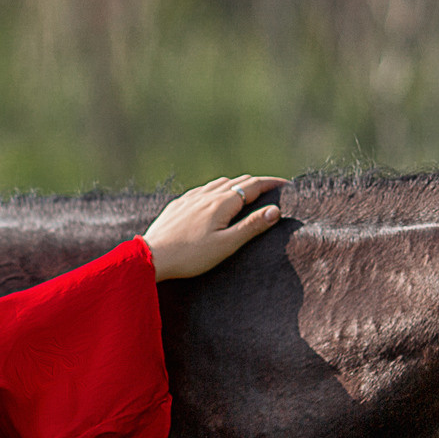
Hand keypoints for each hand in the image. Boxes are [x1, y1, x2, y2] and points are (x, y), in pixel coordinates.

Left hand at [144, 176, 282, 280]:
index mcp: (221, 203)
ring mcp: (190, 198)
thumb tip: (275, 210)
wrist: (151, 256)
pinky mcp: (178, 204)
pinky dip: (217, 189)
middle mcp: (206, 195)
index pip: (252, 186)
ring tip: (247, 192)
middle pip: (237, 181)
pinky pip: (202, 190)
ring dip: (237, 184)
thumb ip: (251, 227)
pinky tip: (215, 197)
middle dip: (257, 183)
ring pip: (219, 183)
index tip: (287, 184)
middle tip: (272, 189)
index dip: (271, 183)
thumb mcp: (226, 245)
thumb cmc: (190, 256)